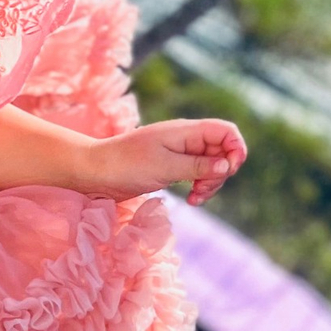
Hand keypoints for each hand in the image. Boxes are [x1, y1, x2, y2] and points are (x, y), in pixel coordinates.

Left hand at [84, 118, 246, 205]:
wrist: (94, 172)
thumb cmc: (127, 165)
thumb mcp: (166, 167)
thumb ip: (198, 166)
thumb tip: (227, 165)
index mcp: (185, 131)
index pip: (226, 131)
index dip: (235, 149)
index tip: (227, 171)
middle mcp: (185, 139)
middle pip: (222, 151)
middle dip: (221, 173)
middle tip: (202, 190)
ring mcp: (178, 153)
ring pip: (211, 165)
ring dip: (211, 183)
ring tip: (196, 198)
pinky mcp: (171, 167)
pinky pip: (197, 174)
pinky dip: (199, 186)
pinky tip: (192, 200)